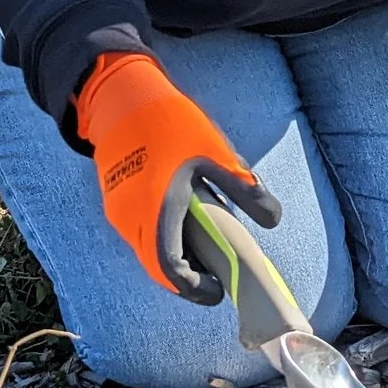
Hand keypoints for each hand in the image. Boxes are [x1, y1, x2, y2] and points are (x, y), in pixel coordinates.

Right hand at [75, 52, 279, 302]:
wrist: (120, 97)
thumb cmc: (169, 122)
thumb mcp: (215, 152)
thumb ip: (244, 189)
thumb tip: (273, 220)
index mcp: (158, 209)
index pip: (171, 270)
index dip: (196, 289)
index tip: (219, 291)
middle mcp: (132, 218)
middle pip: (158, 268)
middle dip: (187, 278)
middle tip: (217, 272)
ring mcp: (118, 211)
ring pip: (146, 252)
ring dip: (174, 257)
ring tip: (205, 245)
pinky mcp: (114, 201)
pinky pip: (138, 234)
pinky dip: (161, 240)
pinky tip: (184, 222)